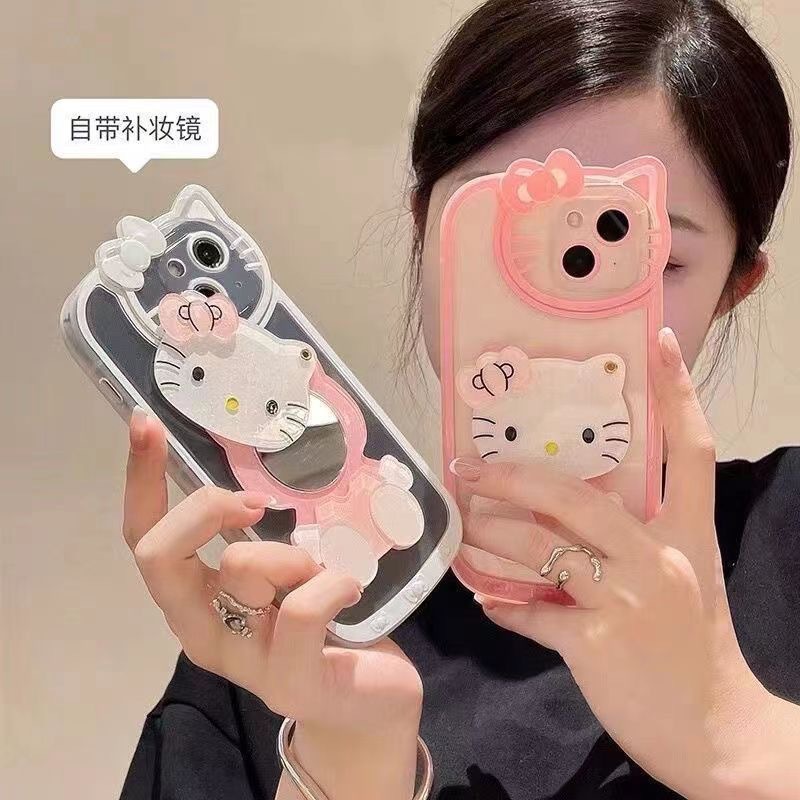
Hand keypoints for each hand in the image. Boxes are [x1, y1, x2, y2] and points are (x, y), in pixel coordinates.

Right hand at [124, 411, 421, 799]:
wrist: (365, 700)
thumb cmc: (324, 620)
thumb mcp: (284, 568)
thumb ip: (262, 534)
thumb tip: (260, 475)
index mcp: (196, 596)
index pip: (144, 535)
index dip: (140, 478)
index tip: (146, 423)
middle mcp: (201, 629)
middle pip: (159, 554)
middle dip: (206, 508)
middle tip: (258, 505)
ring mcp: (241, 661)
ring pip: (242, 568)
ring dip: (292, 554)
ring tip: (322, 571)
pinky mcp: (288, 680)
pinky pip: (303, 608)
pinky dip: (334, 582)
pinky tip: (351, 589)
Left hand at [451, 329, 771, 799]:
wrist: (719, 735)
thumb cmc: (694, 649)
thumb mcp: (680, 583)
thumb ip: (629, 546)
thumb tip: (561, 523)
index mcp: (687, 534)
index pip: (692, 450)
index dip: (679, 394)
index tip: (662, 343)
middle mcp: (659, 555)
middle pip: (578, 496)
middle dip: (515, 477)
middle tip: (470, 466)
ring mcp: (629, 598)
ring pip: (541, 549)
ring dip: (491, 539)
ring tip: (462, 529)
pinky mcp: (599, 644)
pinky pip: (535, 615)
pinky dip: (505, 608)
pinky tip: (485, 601)